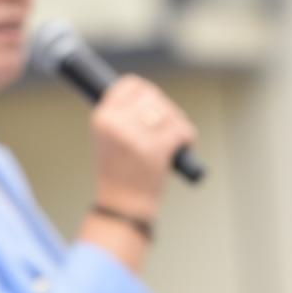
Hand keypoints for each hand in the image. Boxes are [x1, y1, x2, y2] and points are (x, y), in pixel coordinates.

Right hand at [90, 75, 195, 219]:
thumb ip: (123, 115)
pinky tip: (185, 146)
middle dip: (164, 109)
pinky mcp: (156, 149)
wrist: (122, 207)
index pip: (130, 85)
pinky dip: (188, 137)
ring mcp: (136, 137)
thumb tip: (150, 95)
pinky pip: (181, 129)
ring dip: (177, 123)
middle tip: (165, 127)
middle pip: (152, 96)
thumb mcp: (108, 138)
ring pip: (169, 112)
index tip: (153, 103)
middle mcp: (117, 124)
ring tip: (174, 139)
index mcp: (103, 118)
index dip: (146, 91)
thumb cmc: (118, 174)